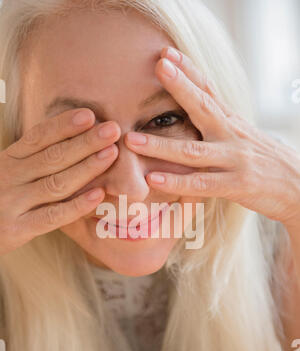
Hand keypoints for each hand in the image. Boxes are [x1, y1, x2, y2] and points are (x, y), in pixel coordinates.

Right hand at [0, 109, 119, 254]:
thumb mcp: (8, 173)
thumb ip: (32, 159)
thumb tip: (73, 138)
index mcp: (8, 160)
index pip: (38, 137)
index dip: (64, 125)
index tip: (90, 115)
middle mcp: (10, 177)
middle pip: (52, 156)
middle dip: (85, 142)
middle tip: (112, 130)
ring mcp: (13, 203)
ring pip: (56, 183)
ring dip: (86, 168)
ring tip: (111, 154)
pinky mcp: (18, 229)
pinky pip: (53, 216)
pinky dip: (77, 205)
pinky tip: (98, 194)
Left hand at [125, 46, 299, 229]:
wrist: (298, 185)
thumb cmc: (264, 160)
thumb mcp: (243, 134)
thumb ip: (219, 122)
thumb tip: (195, 107)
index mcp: (231, 122)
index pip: (209, 90)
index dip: (189, 71)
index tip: (166, 54)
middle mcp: (232, 135)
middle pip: (204, 108)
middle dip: (180, 87)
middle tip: (159, 68)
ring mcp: (234, 160)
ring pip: (193, 152)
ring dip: (161, 145)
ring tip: (132, 140)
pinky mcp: (237, 185)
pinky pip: (202, 185)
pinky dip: (177, 183)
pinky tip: (153, 178)